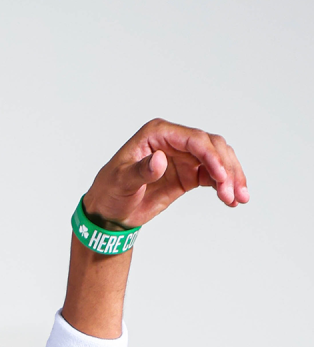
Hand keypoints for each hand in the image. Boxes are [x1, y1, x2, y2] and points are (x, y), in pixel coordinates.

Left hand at [83, 118, 248, 228]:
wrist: (109, 212)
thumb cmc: (109, 191)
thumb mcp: (120, 182)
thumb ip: (140, 171)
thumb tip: (160, 159)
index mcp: (156, 134)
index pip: (193, 139)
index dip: (211, 155)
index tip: (220, 176)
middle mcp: (173, 141)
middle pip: (212, 147)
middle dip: (226, 168)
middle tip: (232, 193)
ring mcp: (183, 157)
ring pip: (218, 160)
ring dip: (231, 177)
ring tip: (237, 199)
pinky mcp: (189, 174)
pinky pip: (214, 175)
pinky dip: (225, 185)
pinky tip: (232, 200)